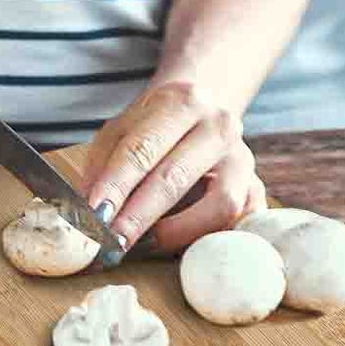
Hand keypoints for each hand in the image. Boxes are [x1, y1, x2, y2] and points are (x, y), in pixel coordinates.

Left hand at [76, 79, 264, 255]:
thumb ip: (102, 166)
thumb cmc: (155, 127)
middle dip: (139, 216)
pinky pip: (239, 224)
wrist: (204, 111)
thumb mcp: (122, 130)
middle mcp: (218, 125)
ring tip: (150, 241)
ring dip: (180, 231)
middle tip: (112, 242)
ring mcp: (243, 158)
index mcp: (182, 101)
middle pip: (175, 177)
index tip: (94, 215)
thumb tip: (86, 211)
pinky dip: (210, 238)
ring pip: (220, 204)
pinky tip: (185, 244)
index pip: (141, 148)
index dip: (115, 185)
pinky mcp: (258, 189)